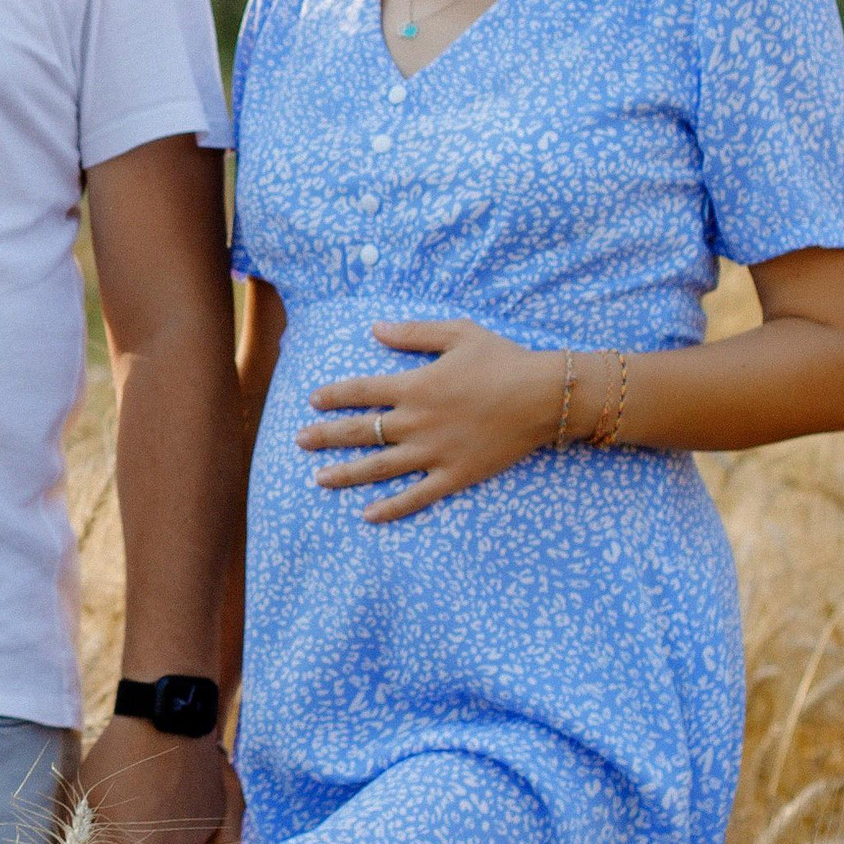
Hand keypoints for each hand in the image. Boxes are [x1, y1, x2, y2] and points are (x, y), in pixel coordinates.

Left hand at [73, 719, 244, 843]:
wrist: (165, 719)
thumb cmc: (113, 758)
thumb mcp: (84, 805)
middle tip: (114, 825)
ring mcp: (190, 839)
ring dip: (152, 841)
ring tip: (140, 801)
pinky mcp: (212, 821)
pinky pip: (194, 842)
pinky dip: (180, 830)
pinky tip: (171, 812)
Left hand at [298, 318, 565, 521]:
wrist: (544, 397)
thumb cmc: (503, 360)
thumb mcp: (457, 333)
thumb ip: (413, 333)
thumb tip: (374, 329)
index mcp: (415, 387)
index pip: (361, 392)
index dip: (334, 395)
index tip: (313, 399)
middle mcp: (417, 422)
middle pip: (360, 432)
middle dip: (326, 436)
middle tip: (299, 440)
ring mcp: (434, 453)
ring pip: (378, 468)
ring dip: (345, 474)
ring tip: (319, 479)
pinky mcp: (454, 476)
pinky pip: (416, 496)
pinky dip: (390, 508)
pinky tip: (367, 515)